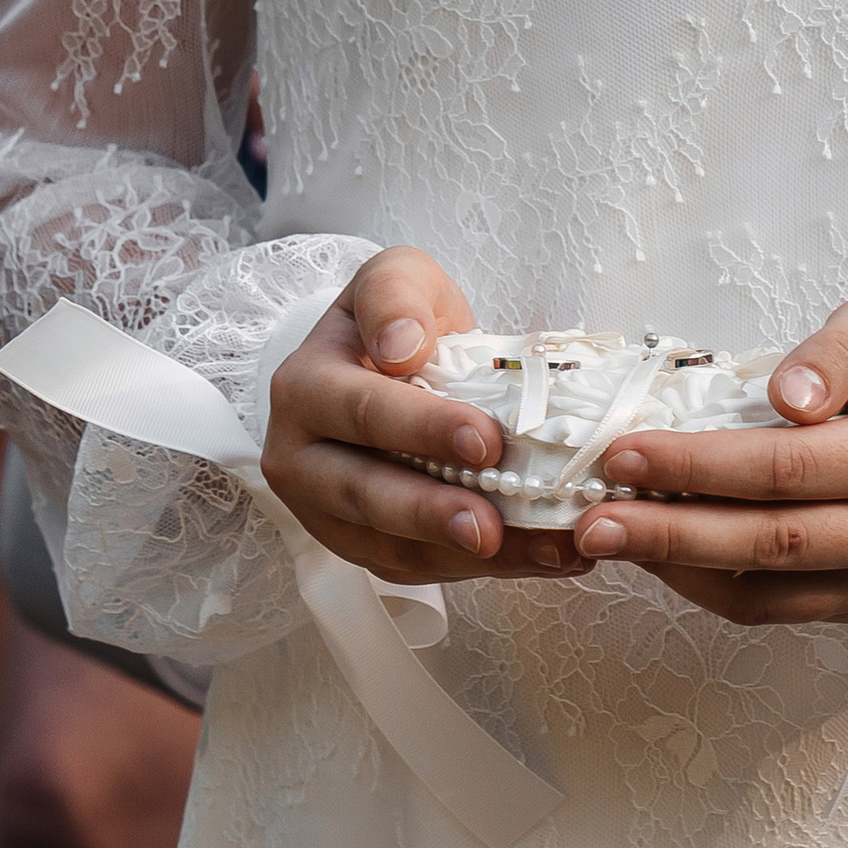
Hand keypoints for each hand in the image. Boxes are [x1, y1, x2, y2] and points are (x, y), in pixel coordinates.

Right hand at [262, 248, 601, 587]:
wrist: (384, 363)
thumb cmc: (392, 321)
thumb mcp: (393, 279)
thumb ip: (394, 296)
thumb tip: (402, 348)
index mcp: (305, 390)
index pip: (364, 412)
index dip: (423, 429)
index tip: (485, 439)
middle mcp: (301, 460)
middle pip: (365, 495)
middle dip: (432, 513)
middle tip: (491, 526)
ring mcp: (329, 514)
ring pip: (393, 547)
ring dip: (471, 557)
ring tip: (544, 550)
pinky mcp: (365, 548)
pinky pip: (421, 568)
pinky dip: (487, 569)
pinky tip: (546, 555)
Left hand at [567, 297, 847, 626]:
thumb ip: (837, 350)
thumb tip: (783, 396)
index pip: (786, 468)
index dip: (697, 466)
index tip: (623, 454)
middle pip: (768, 542)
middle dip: (667, 533)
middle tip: (589, 520)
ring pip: (768, 591)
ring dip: (680, 568)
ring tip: (610, 538)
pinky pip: (781, 609)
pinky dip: (717, 587)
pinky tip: (667, 554)